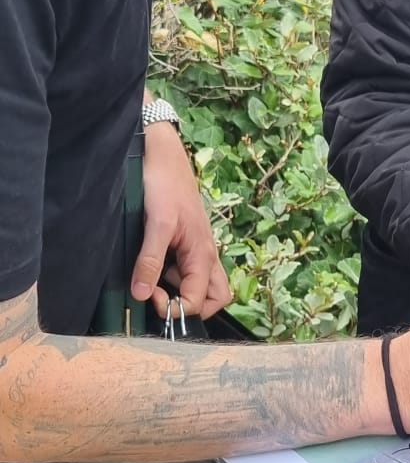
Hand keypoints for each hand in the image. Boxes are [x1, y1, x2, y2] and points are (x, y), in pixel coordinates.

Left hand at [132, 123, 233, 320]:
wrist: (162, 154)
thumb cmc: (164, 184)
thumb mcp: (156, 223)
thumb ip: (150, 261)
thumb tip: (142, 295)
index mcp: (203, 254)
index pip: (200, 301)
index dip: (176, 308)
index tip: (150, 296)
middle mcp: (205, 255)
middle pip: (214, 298)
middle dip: (190, 307)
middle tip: (160, 298)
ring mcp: (195, 249)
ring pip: (198, 284)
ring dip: (177, 290)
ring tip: (151, 278)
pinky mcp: (184, 241)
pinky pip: (183, 268)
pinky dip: (169, 275)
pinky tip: (149, 262)